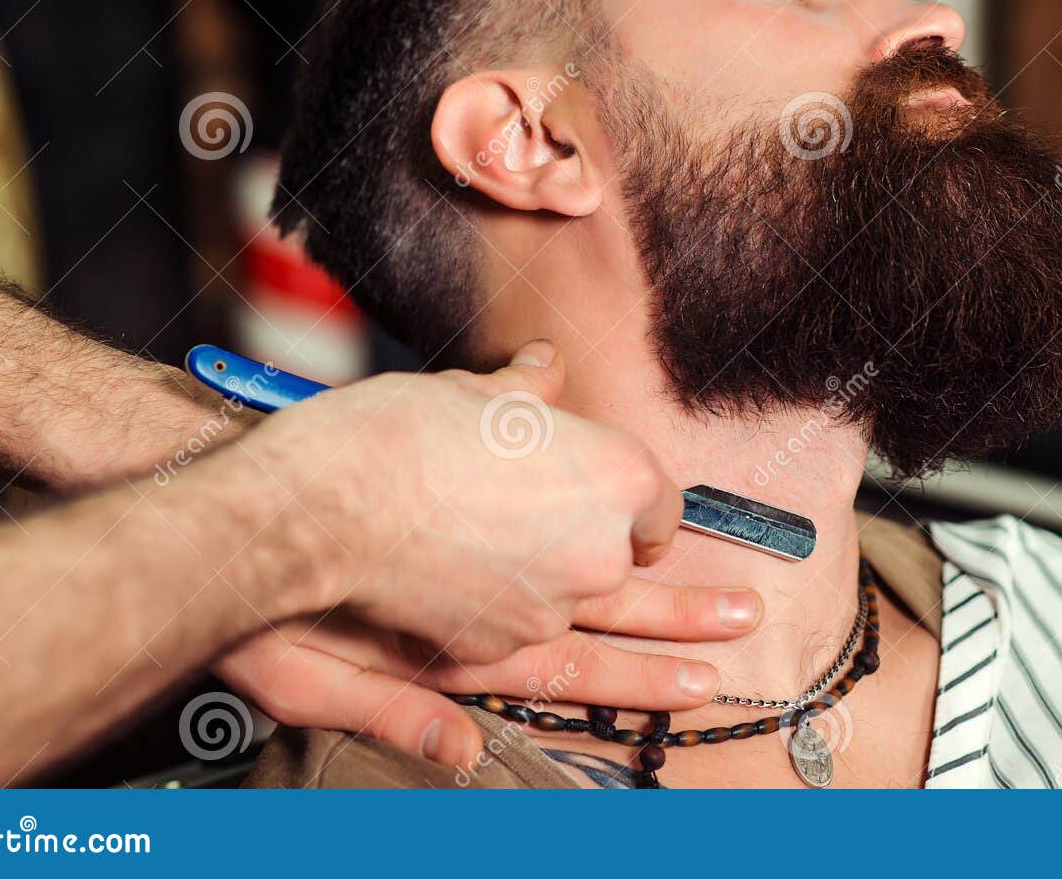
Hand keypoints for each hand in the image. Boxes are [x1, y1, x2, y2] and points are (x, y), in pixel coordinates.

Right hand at [233, 340, 761, 767]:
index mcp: (609, 475)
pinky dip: (553, 672)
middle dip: (693, 603)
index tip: (636, 513)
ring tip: (700, 683)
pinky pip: (531, 660)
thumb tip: (543, 367)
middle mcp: (593, 549)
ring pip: (603, 635)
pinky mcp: (491, 649)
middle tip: (741, 614)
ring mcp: (544, 607)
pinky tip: (580, 693)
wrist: (320, 503)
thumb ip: (520, 395)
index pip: (653, 502)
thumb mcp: (468, 394)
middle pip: (648, 579)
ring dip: (653, 663)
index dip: (641, 507)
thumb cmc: (393, 434)